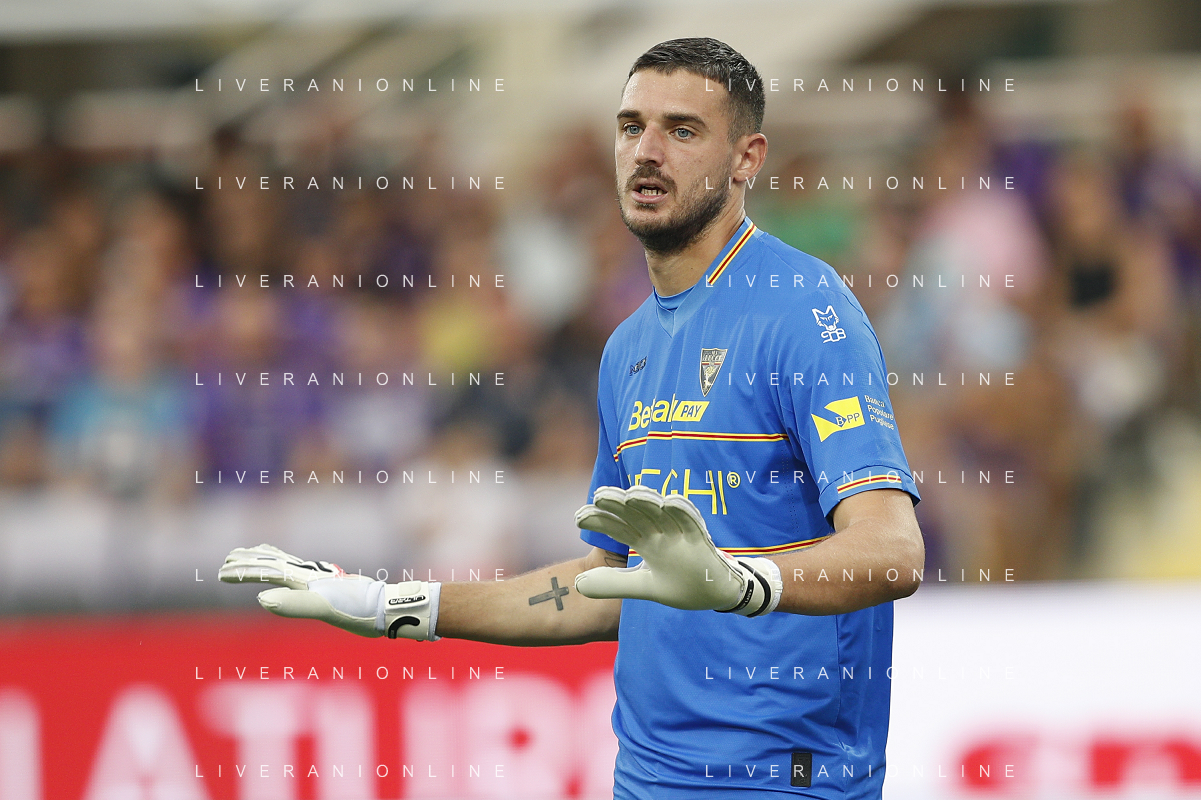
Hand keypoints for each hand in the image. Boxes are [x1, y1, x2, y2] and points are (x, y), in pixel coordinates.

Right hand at [219, 544, 437, 638]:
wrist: (388, 607)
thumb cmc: (359, 611)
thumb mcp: (325, 610)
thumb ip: (294, 604)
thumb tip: (262, 598)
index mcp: (305, 579)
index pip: (267, 571)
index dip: (244, 572)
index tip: (221, 572)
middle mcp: (311, 575)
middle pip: (274, 561)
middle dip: (250, 560)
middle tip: (228, 558)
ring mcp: (321, 578)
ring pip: (287, 562)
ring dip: (267, 558)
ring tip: (254, 553)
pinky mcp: (330, 585)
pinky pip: (301, 572)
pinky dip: (288, 567)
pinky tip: (291, 574)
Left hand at [573, 486, 781, 616]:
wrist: (716, 593)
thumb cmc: (680, 584)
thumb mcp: (644, 586)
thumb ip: (614, 584)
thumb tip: (578, 584)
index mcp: (645, 542)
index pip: (618, 527)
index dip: (600, 521)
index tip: (577, 518)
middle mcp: (660, 533)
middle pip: (636, 514)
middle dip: (618, 504)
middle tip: (598, 497)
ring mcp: (680, 534)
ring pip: (662, 512)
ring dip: (647, 502)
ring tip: (630, 495)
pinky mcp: (701, 539)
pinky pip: (692, 521)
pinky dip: (683, 511)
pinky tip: (669, 502)